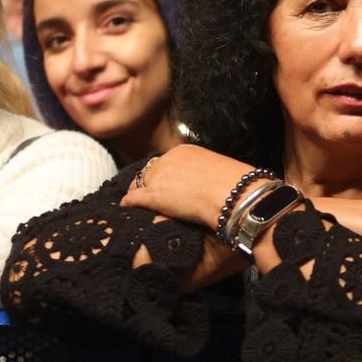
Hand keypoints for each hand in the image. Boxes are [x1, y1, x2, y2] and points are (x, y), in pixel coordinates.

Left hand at [120, 144, 256, 230]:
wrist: (233, 195)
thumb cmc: (234, 185)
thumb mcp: (217, 170)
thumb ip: (204, 173)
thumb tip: (205, 184)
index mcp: (184, 151)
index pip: (166, 163)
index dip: (164, 176)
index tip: (166, 186)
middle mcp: (168, 160)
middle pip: (149, 172)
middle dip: (150, 184)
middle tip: (152, 197)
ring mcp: (159, 177)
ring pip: (138, 184)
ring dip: (138, 194)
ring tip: (136, 205)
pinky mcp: (153, 195)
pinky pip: (133, 199)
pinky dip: (129, 204)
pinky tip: (128, 209)